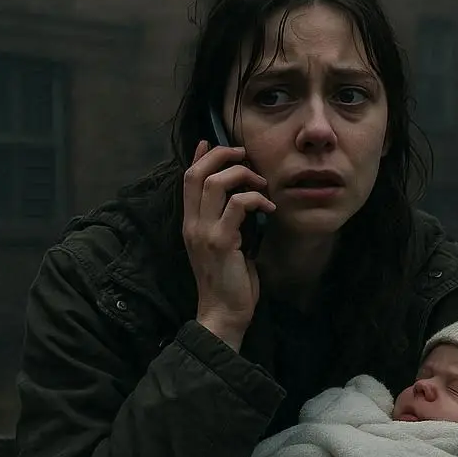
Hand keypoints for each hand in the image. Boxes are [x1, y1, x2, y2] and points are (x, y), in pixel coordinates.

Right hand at [183, 140, 274, 349]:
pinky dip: (256, 199)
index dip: (199, 157)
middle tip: (245, 156)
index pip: (187, 179)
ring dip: (242, 175)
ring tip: (261, 184)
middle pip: (197, 174)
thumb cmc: (230, 281)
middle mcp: (192, 224)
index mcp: (191, 224)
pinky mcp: (222, 242)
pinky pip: (238, 205)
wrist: (223, 313)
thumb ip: (228, 221)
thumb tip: (241, 199)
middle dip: (222, 157)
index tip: (213, 142)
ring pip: (215, 183)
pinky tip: (269, 208)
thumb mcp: (226, 245)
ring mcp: (204, 232)